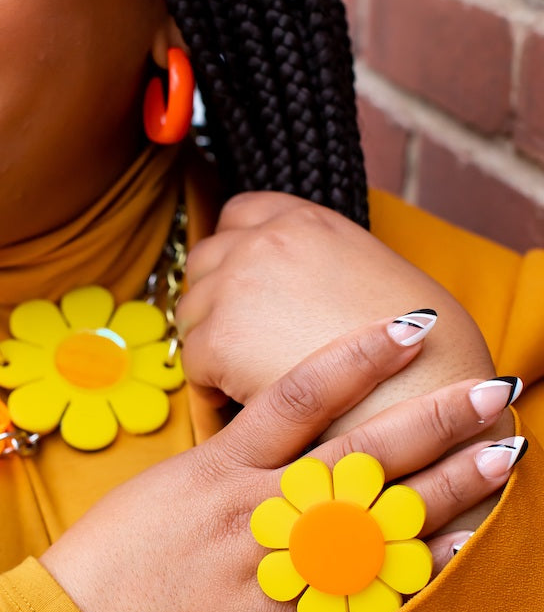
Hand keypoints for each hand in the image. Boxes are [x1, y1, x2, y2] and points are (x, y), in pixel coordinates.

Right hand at [41, 316, 520, 611]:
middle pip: (358, 455)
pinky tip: (460, 544)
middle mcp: (252, 513)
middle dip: (432, 417)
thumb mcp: (167, 482)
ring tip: (502, 453)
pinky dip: (415, 571)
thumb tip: (290, 428)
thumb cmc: (115, 555)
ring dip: (447, 486)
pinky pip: (362, 598)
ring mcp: (272, 574)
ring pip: (375, 523)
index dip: (361, 354)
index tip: (412, 326)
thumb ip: (233, 457)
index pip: (301, 394)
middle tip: (491, 388)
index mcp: (219, 468)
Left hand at [177, 192, 495, 421]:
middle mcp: (262, 243)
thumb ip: (334, 262)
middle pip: (205, 257)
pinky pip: (192, 360)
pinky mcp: (219, 341)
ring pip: (191, 310)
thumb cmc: (421, 346)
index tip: (241, 280)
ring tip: (239, 373)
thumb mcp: (383, 272)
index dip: (236, 248)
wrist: (417, 394)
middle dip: (213, 293)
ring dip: (209, 339)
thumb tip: (317, 283)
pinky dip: (210, 383)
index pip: (240, 212)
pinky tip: (238, 399)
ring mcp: (235, 289)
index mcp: (305, 220)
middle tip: (234, 333)